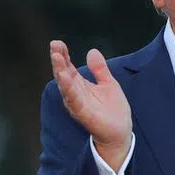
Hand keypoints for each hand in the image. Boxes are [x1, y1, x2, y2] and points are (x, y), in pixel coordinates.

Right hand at [50, 40, 132, 167]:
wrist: (120, 132)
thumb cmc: (113, 110)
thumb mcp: (108, 84)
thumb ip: (100, 69)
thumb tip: (92, 51)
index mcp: (80, 85)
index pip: (68, 67)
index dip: (63, 55)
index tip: (58, 42)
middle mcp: (75, 94)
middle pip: (63, 73)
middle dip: (58, 59)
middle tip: (54, 44)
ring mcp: (77, 103)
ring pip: (65, 85)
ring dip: (60, 70)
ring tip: (56, 56)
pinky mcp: (83, 113)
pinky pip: (73, 99)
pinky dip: (68, 88)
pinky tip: (64, 76)